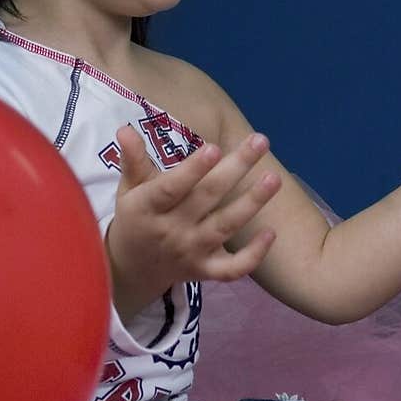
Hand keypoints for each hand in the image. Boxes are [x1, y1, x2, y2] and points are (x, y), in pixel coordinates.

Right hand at [105, 125, 280, 321]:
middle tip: (261, 141)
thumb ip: (133, 160)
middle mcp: (171, 230)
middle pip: (207, 197)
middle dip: (235, 168)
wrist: (130, 271)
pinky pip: (232, 268)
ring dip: (252, 203)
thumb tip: (125, 129)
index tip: (215, 147)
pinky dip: (253, 255)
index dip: (193, 170)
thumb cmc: (135, 218)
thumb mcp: (128, 189)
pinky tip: (271, 233)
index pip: (171, 187)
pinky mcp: (205, 271)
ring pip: (225, 227)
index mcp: (148, 207)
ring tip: (274, 178)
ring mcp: (191, 252)